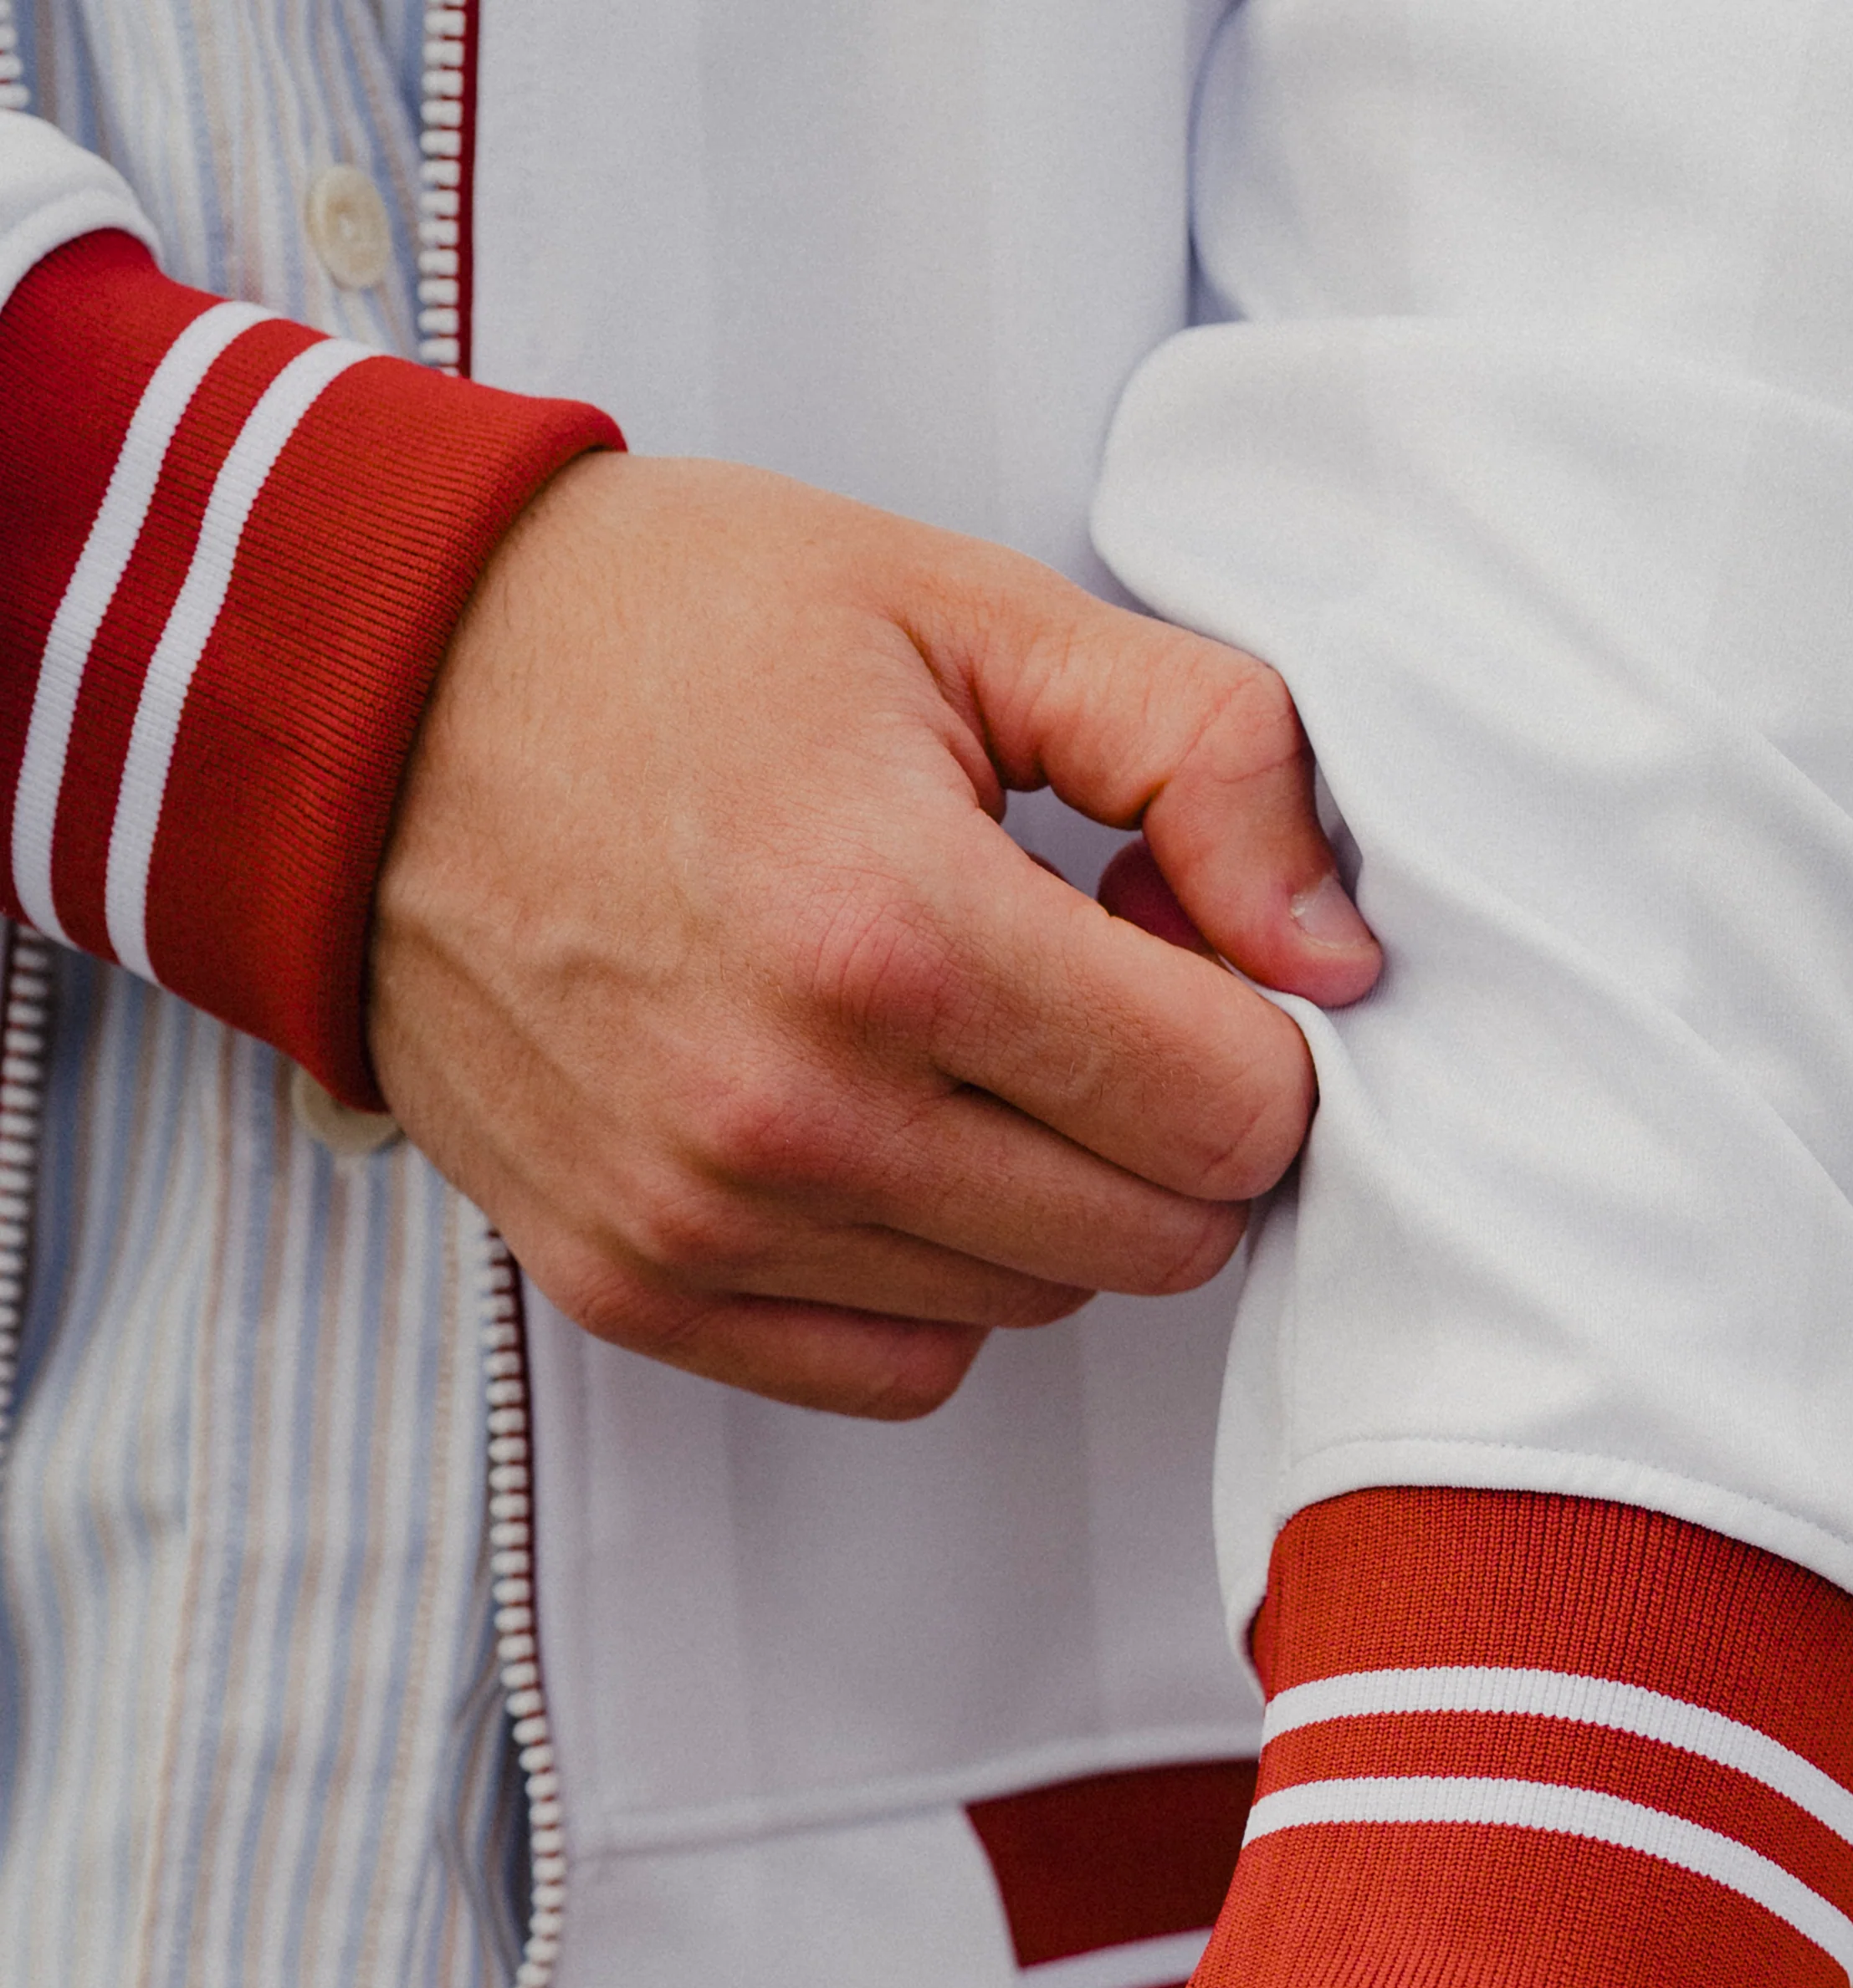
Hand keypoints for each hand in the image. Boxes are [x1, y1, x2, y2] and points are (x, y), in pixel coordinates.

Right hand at [367, 453, 1378, 1418]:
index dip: (1261, 1030)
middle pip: (1160, 1235)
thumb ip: (1205, 754)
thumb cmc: (660, 634)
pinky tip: (886, 1131)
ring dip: (1055, 1192)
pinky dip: (937, 1276)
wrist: (363, 706)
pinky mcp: (637, 1286)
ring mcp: (705, 1221)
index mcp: (896, 930)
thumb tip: (1340, 956)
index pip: (1233, 1109)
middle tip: (1090, 990)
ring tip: (960, 1034)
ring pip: (1042, 1304)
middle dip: (1175, 1122)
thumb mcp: (965, 609)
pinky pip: (903, 1366)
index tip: (1186, 945)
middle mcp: (798, 1112)